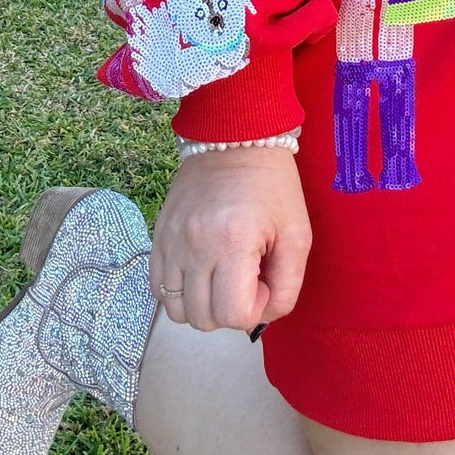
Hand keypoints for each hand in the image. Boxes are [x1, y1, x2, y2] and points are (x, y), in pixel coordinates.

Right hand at [150, 147, 310, 333]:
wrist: (234, 136)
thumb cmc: (273, 185)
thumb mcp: (297, 234)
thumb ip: (289, 285)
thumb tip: (264, 315)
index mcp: (234, 241)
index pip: (233, 315)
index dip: (256, 310)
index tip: (265, 281)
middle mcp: (195, 244)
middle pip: (203, 318)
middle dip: (230, 311)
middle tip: (246, 280)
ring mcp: (171, 239)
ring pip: (176, 310)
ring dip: (202, 306)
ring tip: (221, 279)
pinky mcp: (159, 234)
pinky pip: (157, 287)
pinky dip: (179, 292)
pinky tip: (200, 273)